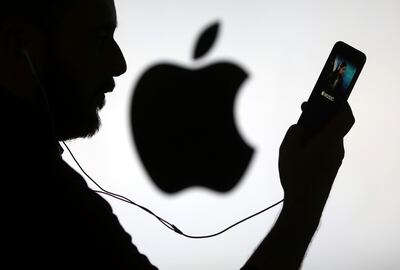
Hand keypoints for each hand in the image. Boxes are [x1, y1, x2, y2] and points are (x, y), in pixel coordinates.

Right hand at [279, 102, 354, 216]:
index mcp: (329, 139)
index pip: (345, 117)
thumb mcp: (288, 148)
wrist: (305, 204)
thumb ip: (295, 132)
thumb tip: (300, 128)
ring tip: (298, 134)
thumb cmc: (297, 173)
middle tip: (305, 112)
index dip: (342, 104)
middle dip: (322, 117)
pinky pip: (325, 149)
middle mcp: (337, 148)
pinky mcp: (330, 169)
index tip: (330, 97)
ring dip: (317, 132)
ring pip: (329, 138)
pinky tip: (300, 150)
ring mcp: (335, 160)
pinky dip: (316, 143)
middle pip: (335, 126)